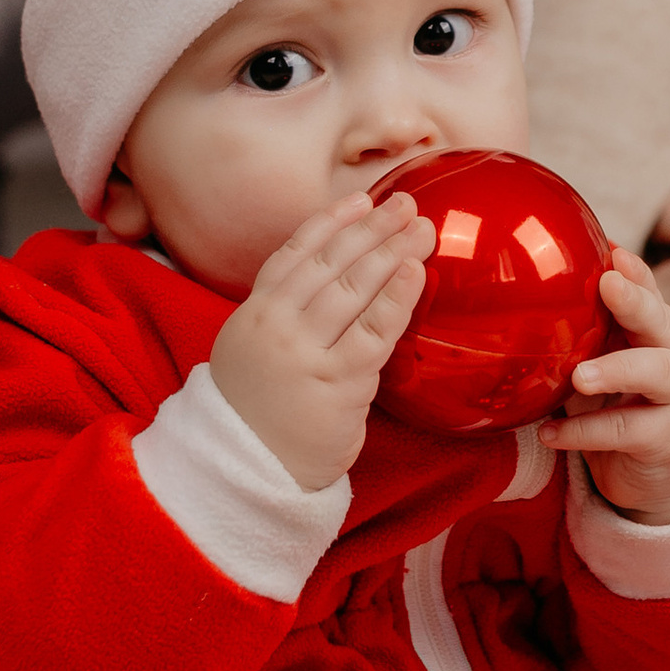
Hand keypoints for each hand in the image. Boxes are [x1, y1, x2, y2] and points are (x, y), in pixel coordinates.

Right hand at [209, 191, 431, 490]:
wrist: (248, 471)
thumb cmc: (261, 410)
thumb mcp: (256, 349)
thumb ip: (288, 313)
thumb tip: (342, 272)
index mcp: (255, 313)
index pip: (295, 253)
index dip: (330, 223)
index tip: (361, 199)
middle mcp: (277, 326)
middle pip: (331, 264)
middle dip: (373, 228)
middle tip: (406, 204)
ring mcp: (306, 353)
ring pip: (355, 289)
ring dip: (392, 252)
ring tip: (421, 229)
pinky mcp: (338, 382)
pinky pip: (375, 331)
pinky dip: (398, 297)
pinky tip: (417, 273)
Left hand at [540, 246, 669, 524]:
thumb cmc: (633, 409)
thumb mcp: (615, 369)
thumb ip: (590, 339)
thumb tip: (530, 302)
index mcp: (660, 335)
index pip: (650, 295)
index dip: (634, 273)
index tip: (611, 251)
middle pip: (664, 323)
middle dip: (637, 302)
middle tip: (608, 286)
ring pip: (659, 374)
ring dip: (618, 370)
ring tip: (579, 377)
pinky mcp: (667, 441)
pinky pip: (626, 432)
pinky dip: (583, 432)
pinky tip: (549, 433)